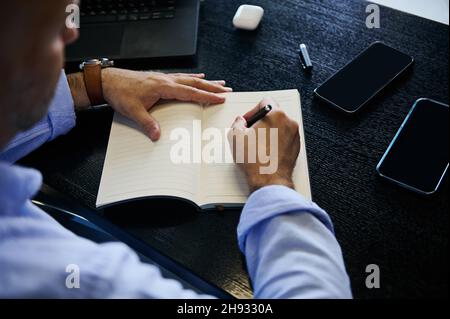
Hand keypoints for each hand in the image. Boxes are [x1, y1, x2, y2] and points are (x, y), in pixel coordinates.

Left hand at [102, 69, 231, 140]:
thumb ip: (147, 123)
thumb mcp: (132, 111)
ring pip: (189, 79)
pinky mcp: (159, 78)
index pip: (190, 92)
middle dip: (212, 87)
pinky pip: (181, 77)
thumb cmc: (120, 93)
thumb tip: (157, 135)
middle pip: (194, 83)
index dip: (206, 96)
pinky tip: (198, 76)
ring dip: (205, 82)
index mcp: (162, 86)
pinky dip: (192, 77)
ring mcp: (163, 77)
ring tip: (219, 83)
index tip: (220, 98)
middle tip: (227, 90)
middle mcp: (165, 79)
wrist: (108, 81)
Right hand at [228, 98, 299, 192]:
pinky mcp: (296, 148)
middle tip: (250, 134)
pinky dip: (276, 142)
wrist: (269, 181)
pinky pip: (284, 139)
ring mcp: (294, 136)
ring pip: (279, 127)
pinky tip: (265, 152)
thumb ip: (237, 122)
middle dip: (260, 123)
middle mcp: (289, 122)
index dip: (252, 111)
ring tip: (257, 145)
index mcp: (276, 115)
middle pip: (273, 115)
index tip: (247, 121)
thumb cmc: (255, 160)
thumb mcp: (235, 137)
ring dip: (268, 132)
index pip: (264, 102)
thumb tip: (240, 121)